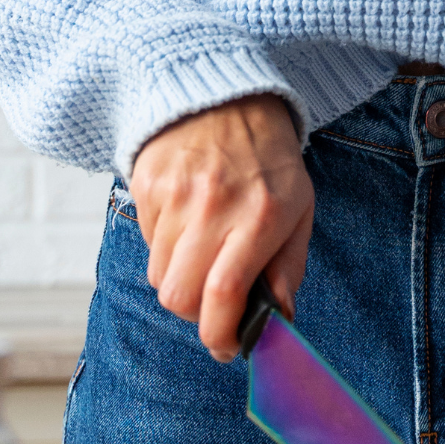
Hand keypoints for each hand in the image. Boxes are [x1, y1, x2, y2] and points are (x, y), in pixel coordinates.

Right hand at [129, 93, 312, 358]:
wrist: (226, 97)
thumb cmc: (269, 161)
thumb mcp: (299, 208)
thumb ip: (288, 267)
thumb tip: (278, 319)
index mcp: (261, 214)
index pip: (225, 292)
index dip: (220, 333)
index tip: (227, 347)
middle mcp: (214, 205)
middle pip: (180, 295)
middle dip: (195, 314)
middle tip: (213, 304)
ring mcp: (174, 193)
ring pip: (159, 275)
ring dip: (179, 279)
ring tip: (202, 250)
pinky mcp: (146, 184)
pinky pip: (145, 243)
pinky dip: (163, 247)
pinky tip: (185, 220)